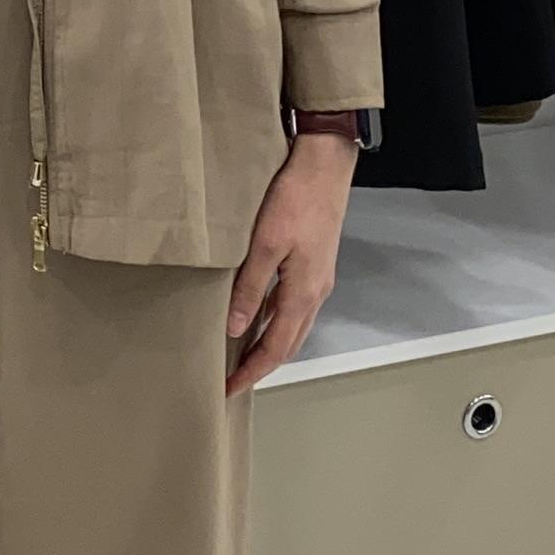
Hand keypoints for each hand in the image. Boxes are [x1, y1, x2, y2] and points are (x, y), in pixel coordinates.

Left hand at [224, 130, 357, 394]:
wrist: (325, 164)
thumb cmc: (296, 198)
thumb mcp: (265, 243)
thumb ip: (250, 287)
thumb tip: (235, 328)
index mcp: (304, 292)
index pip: (275, 348)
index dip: (251, 372)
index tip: (228, 389)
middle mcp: (316, 292)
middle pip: (288, 344)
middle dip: (261, 366)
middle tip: (232, 380)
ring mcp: (319, 279)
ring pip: (294, 327)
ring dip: (271, 346)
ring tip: (242, 356)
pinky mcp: (315, 264)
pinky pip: (295, 306)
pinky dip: (277, 322)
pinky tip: (259, 316)